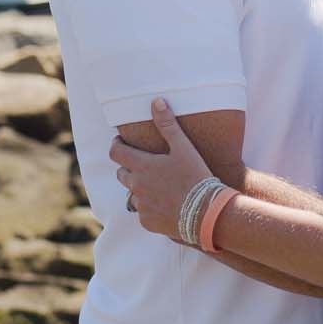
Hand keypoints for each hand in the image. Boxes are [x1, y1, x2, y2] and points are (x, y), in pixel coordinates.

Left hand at [108, 98, 216, 240]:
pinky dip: (149, 206)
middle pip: (121, 174)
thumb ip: (168, 124)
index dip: (116, 145)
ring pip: (132, 194)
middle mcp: (136, 187)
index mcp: (142, 166)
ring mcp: (141, 206)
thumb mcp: (184, 147)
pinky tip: (165, 203)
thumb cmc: (196, 177)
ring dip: (140, 188)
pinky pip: (142, 212)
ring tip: (157, 185)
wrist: (206, 212)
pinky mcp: (147, 222)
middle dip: (128, 166)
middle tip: (143, 163)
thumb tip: (156, 101)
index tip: (120, 142)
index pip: (116, 153)